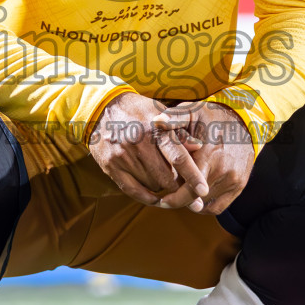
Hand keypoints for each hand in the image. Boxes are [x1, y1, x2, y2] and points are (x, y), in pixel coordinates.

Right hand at [90, 93, 209, 209]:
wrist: (100, 108)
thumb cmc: (136, 110)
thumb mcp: (159, 113)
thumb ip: (179, 131)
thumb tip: (199, 146)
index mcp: (155, 129)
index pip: (179, 158)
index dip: (193, 176)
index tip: (203, 190)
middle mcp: (139, 144)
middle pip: (167, 178)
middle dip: (178, 184)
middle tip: (183, 182)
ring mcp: (123, 157)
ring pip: (152, 185)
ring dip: (162, 186)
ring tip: (163, 176)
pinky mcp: (111, 167)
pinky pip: (133, 190)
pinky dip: (146, 196)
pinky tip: (155, 197)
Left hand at [153, 102, 253, 215]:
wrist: (244, 122)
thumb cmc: (212, 116)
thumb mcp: (193, 111)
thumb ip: (174, 117)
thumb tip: (157, 121)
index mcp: (208, 156)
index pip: (188, 189)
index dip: (174, 198)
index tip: (162, 200)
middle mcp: (223, 171)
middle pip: (196, 199)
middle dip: (180, 201)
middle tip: (167, 201)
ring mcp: (233, 180)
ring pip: (206, 204)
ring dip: (193, 202)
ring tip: (181, 195)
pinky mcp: (239, 185)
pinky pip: (219, 206)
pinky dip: (206, 205)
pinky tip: (197, 198)